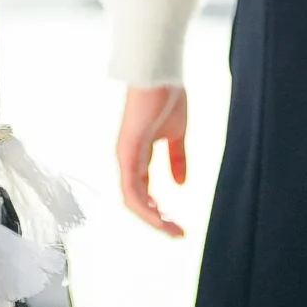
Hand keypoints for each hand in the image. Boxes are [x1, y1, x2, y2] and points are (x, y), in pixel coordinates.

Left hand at [115, 84, 189, 237]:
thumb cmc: (166, 97)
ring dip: (152, 218)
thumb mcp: (177, 135)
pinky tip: (160, 216)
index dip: (158, 210)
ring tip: (172, 230)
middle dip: (157, 220)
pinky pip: (132, 188)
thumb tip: (180, 184)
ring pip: (132, 200)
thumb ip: (177, 159)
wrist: (161, 72)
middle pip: (137, 201)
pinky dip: (144, 206)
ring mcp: (125, 156)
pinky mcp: (127, 151)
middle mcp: (128, 159)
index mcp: (139, 155)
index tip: (178, 224)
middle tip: (178, 234)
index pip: (143, 191)